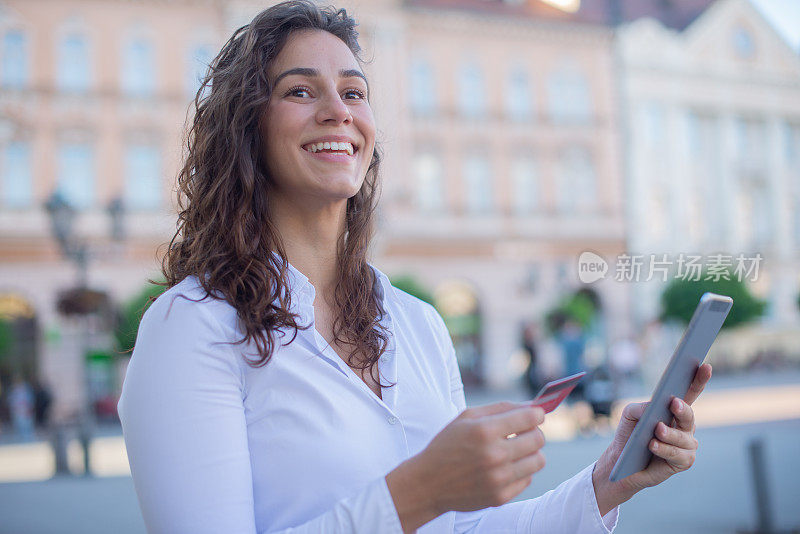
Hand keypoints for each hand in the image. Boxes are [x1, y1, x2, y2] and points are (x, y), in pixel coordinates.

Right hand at [386, 402, 545, 532]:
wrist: (428, 483)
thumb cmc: (447, 445)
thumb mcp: (466, 417)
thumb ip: (500, 408)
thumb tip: (532, 406)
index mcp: (484, 431)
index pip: (530, 418)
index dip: (536, 413)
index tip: (536, 414)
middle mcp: (494, 455)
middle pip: (538, 439)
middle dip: (534, 432)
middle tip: (523, 432)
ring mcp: (498, 479)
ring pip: (538, 461)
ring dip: (530, 453)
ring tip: (514, 451)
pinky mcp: (501, 497)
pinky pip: (528, 479)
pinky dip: (520, 471)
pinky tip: (504, 467)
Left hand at [592, 363, 711, 515]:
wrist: (622, 462)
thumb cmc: (629, 435)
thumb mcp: (630, 415)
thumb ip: (641, 407)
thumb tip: (653, 406)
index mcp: (674, 411)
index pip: (690, 393)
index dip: (698, 380)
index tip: (704, 366)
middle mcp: (684, 427)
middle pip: (689, 415)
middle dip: (682, 409)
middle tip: (674, 403)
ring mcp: (686, 445)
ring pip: (682, 437)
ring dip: (669, 433)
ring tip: (657, 429)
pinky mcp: (683, 462)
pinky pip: (677, 454)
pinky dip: (664, 449)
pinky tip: (653, 445)